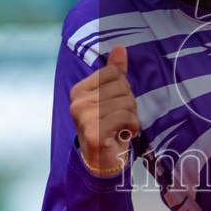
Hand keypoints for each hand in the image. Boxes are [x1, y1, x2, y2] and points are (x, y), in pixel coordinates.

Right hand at [69, 44, 139, 175]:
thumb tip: (120, 48)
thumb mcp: (111, 98)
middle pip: (121, 87)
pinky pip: (125, 116)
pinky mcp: (93, 131)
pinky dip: (132, 126)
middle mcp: (77, 102)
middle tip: (121, 119)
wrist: (102, 162)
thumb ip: (114, 73)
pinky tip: (123, 135)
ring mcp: (83, 117)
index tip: (116, 105)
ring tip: (121, 127)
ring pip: (126, 102)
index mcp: (79, 90)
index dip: (123, 88)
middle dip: (129, 103)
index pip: (113, 73)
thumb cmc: (109, 128)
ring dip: (131, 116)